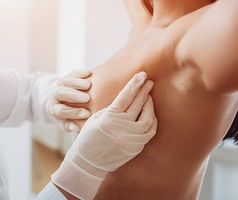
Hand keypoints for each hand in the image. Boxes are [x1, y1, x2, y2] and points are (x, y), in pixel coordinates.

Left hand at [46, 69, 91, 132]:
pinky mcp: (67, 76)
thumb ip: (73, 126)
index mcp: (54, 109)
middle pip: (60, 94)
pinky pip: (72, 73)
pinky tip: (88, 73)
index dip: (73, 112)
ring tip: (89, 85)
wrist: (69, 102)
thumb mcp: (70, 123)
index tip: (87, 113)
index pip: (60, 110)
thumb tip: (75, 127)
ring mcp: (60, 85)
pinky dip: (79, 73)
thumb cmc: (73, 116)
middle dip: (74, 96)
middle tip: (88, 98)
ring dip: (76, 83)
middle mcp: (54, 96)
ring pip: (65, 81)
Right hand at [51, 72, 156, 198]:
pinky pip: (150, 131)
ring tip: (149, 96)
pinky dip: (152, 120)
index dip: (134, 83)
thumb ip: (112, 108)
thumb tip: (126, 97)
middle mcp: (123, 127)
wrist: (89, 163)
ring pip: (148, 117)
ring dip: (149, 104)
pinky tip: (150, 113)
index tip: (142, 74)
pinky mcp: (136, 146)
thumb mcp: (95, 118)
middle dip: (144, 90)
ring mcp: (132, 138)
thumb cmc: (88, 138)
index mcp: (110, 117)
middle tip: (149, 81)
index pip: (126, 96)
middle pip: (138, 103)